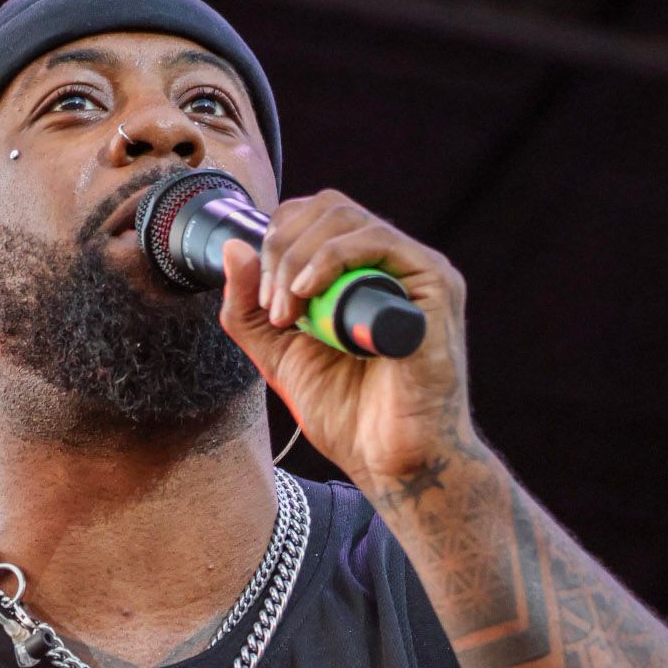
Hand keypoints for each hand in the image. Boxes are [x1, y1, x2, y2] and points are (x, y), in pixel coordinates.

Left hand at [216, 192, 472, 486]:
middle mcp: (390, 263)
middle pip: (326, 207)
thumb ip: (249, 309)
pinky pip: (378, 242)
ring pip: (346, 218)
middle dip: (281, 249)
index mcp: (359, 273)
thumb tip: (233, 247)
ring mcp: (415, 270)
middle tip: (271, 308)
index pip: (312, 217)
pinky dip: (330, 261)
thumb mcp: (278, 355)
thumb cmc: (348, 415)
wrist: (389, 461)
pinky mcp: (435, 284)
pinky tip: (308, 297)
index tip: (261, 299)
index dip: (277, 240)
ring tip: (287, 312)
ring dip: (298, 260)